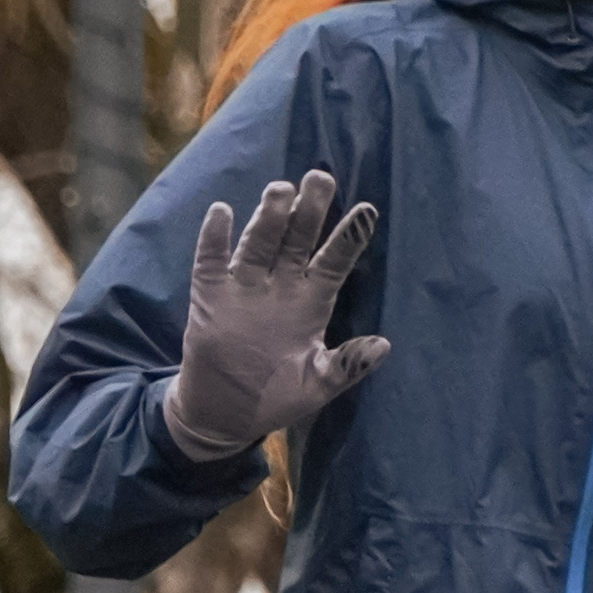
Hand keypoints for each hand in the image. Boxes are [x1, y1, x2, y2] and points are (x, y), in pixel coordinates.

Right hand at [163, 171, 390, 462]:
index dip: (349, 237)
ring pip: (259, 242)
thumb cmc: (279, 396)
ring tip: (281, 189)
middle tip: (321, 178)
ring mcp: (245, 287)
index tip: (367, 210)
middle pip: (298, 239)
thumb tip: (383, 347)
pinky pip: (211, 260)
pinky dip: (214, 237)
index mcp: (312, 301)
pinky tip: (221, 212)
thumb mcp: (318, 385)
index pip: (334, 261)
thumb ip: (347, 366)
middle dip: (310, 210)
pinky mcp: (210, 295)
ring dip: (269, 216)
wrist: (226, 414)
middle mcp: (281, 285)